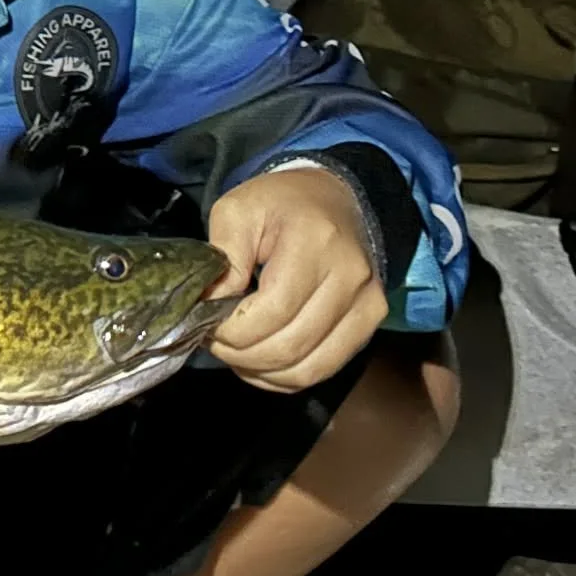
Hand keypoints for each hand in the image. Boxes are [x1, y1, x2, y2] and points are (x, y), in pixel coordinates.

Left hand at [205, 168, 387, 393]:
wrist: (334, 198)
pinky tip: (260, 360)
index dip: (232, 329)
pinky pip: (323, 369)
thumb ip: (222, 257)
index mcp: (316, 243)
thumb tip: (210, 305)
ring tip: (234, 351)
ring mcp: (367, 304)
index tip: (206, 321)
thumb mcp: (237, 211)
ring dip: (261, 370)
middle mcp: (350, 277)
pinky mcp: (370, 323)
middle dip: (239, 354)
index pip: (272, 312)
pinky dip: (285, 377)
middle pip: (289, 346)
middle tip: (213, 340)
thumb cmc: (280, 203)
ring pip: (307, 368)